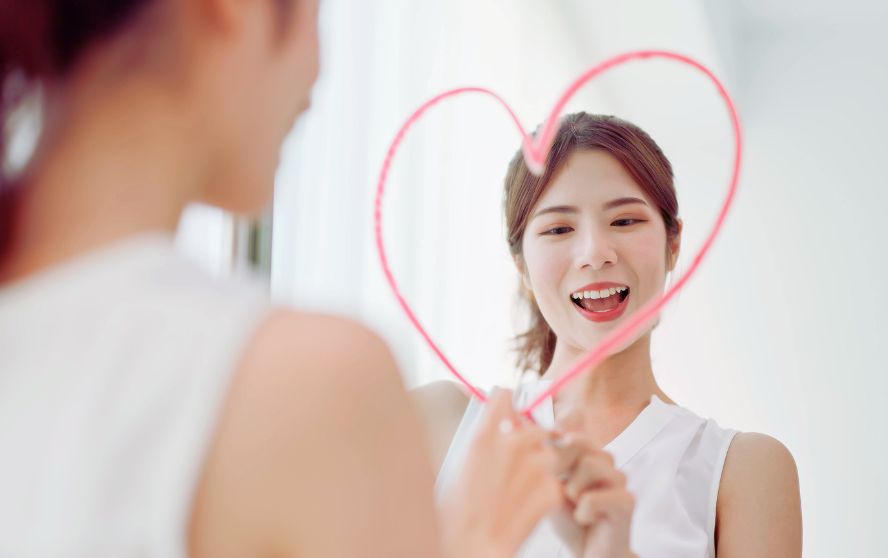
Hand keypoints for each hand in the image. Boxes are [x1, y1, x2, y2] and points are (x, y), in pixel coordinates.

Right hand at [439, 389, 562, 557]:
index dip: (509, 405)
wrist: (472, 547)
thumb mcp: (459, 468)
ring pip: (549, 454)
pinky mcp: (551, 489)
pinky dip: (549, 493)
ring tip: (522, 493)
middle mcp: (511, 444)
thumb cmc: (458, 517)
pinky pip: (557, 482)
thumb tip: (495, 427)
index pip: (504, 397)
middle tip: (519, 466)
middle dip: (531, 443)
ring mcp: (534, 466)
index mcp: (483, 436)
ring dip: (543, 468)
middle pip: (534, 428)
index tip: (511, 413)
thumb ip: (482, 442)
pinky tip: (530, 507)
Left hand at [550, 433, 635, 557]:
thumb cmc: (571, 520)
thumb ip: (548, 465)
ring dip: (572, 491)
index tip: (546, 452)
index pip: (572, 432)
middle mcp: (606, 463)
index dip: (555, 440)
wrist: (591, 553)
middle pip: (579, 442)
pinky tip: (587, 520)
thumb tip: (541, 439)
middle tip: (559, 489)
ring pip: (589, 465)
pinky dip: (582, 513)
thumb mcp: (550, 489)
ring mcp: (619, 480)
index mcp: (588, 455)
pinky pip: (592, 498)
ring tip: (576, 506)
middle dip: (560, 465)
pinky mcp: (627, 501)